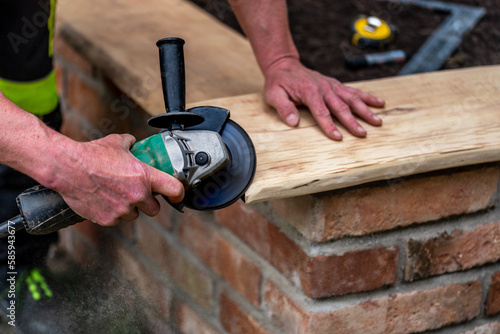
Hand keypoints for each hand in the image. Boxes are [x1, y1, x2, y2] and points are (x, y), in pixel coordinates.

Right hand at [52, 134, 183, 225]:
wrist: (68, 168)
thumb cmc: (92, 154)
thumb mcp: (117, 142)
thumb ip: (130, 144)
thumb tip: (134, 142)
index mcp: (145, 176)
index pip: (175, 189)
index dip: (179, 194)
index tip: (178, 196)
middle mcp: (137, 195)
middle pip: (154, 209)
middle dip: (147, 203)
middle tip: (138, 195)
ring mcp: (123, 209)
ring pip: (134, 215)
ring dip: (129, 209)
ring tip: (115, 195)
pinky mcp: (108, 219)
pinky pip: (116, 220)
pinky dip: (112, 213)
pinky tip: (103, 200)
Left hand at [263, 57, 384, 139]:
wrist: (284, 65)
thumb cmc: (278, 82)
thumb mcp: (273, 95)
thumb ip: (284, 108)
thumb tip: (293, 122)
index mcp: (309, 92)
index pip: (321, 112)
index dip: (330, 126)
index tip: (338, 137)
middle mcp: (324, 88)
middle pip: (341, 107)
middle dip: (353, 122)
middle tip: (363, 134)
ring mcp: (331, 86)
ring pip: (352, 98)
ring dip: (365, 110)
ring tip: (377, 121)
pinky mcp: (335, 84)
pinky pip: (354, 91)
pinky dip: (367, 97)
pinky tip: (379, 103)